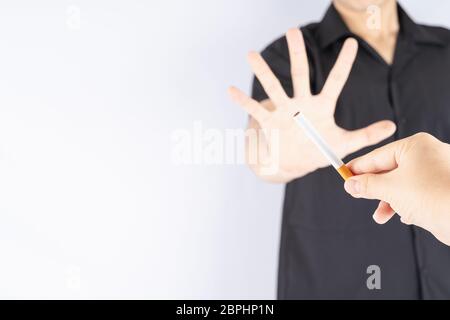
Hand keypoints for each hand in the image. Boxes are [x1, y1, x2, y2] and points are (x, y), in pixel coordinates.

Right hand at [228, 28, 395, 182]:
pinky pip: (255, 110)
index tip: (351, 43)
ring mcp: (284, 111)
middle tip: (292, 31)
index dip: (343, 64)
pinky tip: (230, 90)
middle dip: (297, 53)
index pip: (334, 82)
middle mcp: (302, 104)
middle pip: (300, 74)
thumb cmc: (319, 151)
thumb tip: (393, 126)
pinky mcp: (270, 122)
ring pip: (273, 87)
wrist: (293, 163)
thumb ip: (366, 135)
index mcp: (322, 107)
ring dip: (263, 72)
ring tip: (250, 54)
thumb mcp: (343, 144)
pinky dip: (243, 101)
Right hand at [344, 133, 449, 245]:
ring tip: (380, 216)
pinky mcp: (444, 189)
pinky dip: (406, 205)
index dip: (358, 168)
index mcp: (415, 146)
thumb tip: (350, 184)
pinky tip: (404, 216)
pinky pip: (417, 193)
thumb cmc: (435, 196)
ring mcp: (437, 172)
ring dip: (388, 201)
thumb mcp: (391, 189)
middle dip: (374, 188)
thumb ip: (367, 185)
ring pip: (403, 184)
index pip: (377, 156)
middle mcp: (427, 155)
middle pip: (389, 170)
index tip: (343, 175)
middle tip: (357, 195)